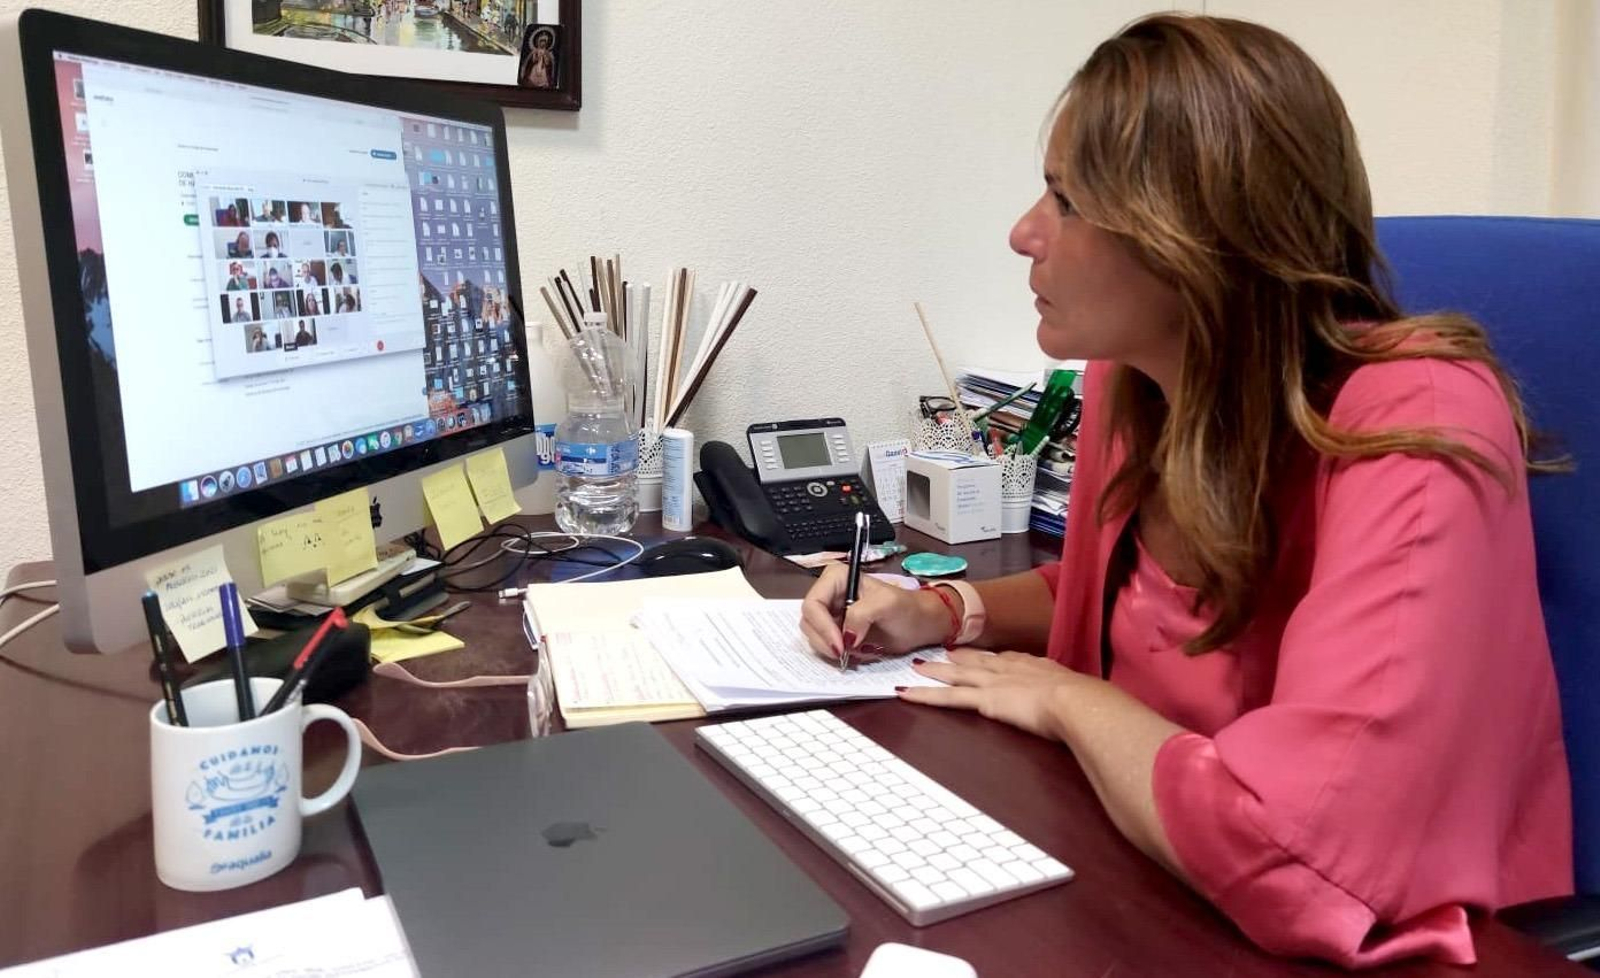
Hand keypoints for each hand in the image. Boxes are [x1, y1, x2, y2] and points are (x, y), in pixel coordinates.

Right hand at [799, 565, 948, 661]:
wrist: (919, 625)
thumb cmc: (907, 608)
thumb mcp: (886, 604)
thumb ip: (861, 614)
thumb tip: (845, 637)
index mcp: (836, 578)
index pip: (812, 604)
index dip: (821, 626)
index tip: (840, 645)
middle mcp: (829, 595)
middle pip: (808, 622)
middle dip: (825, 641)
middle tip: (845, 654)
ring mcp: (831, 615)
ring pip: (813, 636)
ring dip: (831, 649)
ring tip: (856, 651)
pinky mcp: (836, 632)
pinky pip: (824, 646)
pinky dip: (837, 654)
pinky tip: (856, 653)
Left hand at [900, 648, 1082, 740]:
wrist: (1077, 702)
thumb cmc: (1085, 701)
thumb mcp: (1080, 693)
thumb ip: (1074, 695)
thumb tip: (1084, 702)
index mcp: (1034, 665)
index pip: (1007, 658)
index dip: (991, 657)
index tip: (982, 654)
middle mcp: (1010, 668)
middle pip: (977, 661)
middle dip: (958, 657)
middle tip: (941, 653)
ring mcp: (993, 682)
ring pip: (956, 675)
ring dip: (935, 671)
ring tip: (917, 667)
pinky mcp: (984, 700)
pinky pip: (947, 697)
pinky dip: (924, 695)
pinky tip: (907, 693)